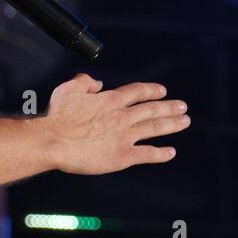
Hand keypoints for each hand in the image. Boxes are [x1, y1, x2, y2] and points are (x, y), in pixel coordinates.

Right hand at [42, 73, 190, 174]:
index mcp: (110, 100)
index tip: (161, 91)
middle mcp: (122, 116)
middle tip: (182, 107)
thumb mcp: (68, 89)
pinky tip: (170, 152)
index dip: (151, 90)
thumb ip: (84, 82)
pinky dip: (161, 153)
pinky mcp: (122, 156)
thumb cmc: (57, 117)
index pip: (137, 92)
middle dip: (169, 107)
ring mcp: (124, 136)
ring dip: (171, 124)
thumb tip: (96, 82)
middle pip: (152, 109)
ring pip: (154, 128)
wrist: (54, 141)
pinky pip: (147, 154)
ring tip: (184, 121)